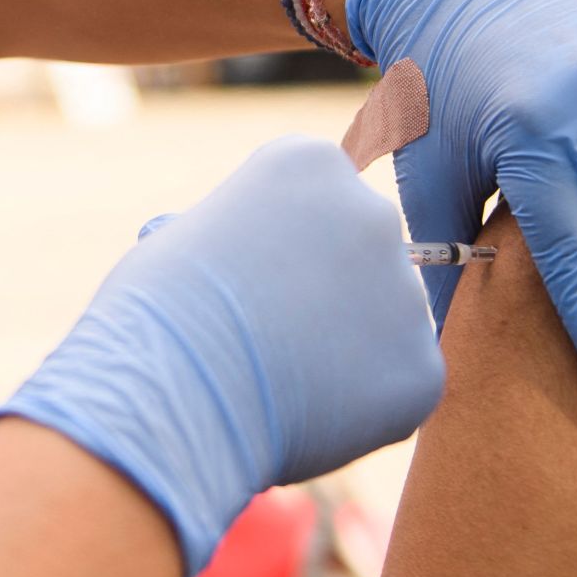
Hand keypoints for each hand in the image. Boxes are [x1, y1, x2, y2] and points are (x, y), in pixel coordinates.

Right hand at [0, 137, 441, 576]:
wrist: (170, 388)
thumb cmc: (154, 310)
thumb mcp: (188, 236)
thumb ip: (246, 239)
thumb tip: (259, 269)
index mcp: (309, 161)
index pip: (315, 201)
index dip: (277, 247)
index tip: (241, 279)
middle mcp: (372, 212)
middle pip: (359, 254)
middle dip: (325, 293)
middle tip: (267, 339)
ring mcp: (404, 291)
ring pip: (382, 325)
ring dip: (344, 351)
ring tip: (274, 384)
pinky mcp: (422, 368)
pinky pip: (398, 387)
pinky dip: (362, 409)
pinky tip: (303, 414)